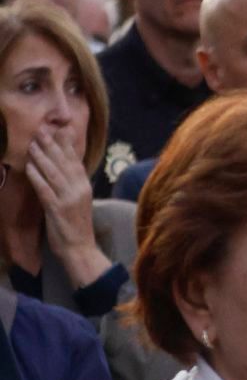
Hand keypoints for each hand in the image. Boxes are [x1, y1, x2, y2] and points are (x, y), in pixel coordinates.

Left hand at [25, 129, 107, 286]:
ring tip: (33, 143)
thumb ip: (70, 184)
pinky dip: (37, 177)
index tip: (58, 129)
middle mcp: (79, 189)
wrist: (81, 249)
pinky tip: (29, 167)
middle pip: (64, 163)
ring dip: (42, 157)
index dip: (66, 144)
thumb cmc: (77, 226)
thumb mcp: (77, 202)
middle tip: (41, 129)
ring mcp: (68, 199)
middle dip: (51, 145)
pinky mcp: (57, 208)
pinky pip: (45, 189)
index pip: (75, 161)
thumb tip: (61, 167)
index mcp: (84, 187)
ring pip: (53, 173)